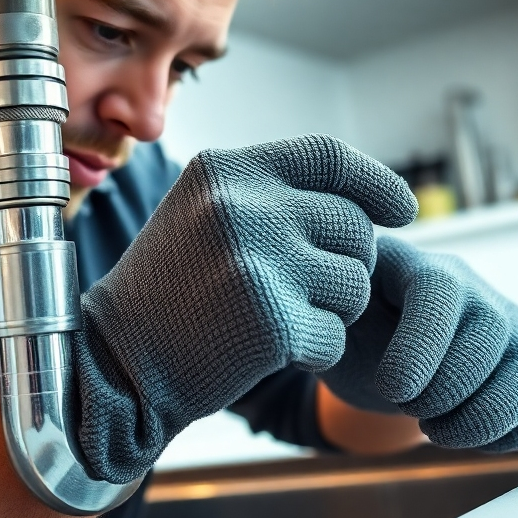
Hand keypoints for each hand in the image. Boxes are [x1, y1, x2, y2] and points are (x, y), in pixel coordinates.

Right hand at [73, 136, 416, 482]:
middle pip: (353, 227)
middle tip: (308, 289)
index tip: (402, 210)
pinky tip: (270, 351)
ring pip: (354, 283)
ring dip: (333, 310)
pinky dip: (315, 351)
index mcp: (226, 169)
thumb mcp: (203, 214)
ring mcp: (258, 264)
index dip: (376, 181)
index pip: (329, 156)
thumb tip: (364, 197)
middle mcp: (243, 206)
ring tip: (279, 317)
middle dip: (348, 263)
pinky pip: (336, 336)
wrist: (116, 362)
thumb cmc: (170, 288)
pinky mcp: (271, 325)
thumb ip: (270, 194)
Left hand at [320, 236, 517, 451]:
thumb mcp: (331, 322)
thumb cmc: (352, 332)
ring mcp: (511, 325)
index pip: (440, 292)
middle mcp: (476, 290)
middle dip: (447, 390)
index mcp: (419, 268)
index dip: (419, 349)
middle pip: (491, 333)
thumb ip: (329, 317)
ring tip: (435, 429)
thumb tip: (323, 321)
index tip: (391, 390)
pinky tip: (470, 438)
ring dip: (482, 419)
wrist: (378, 349)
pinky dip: (517, 431)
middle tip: (409, 407)